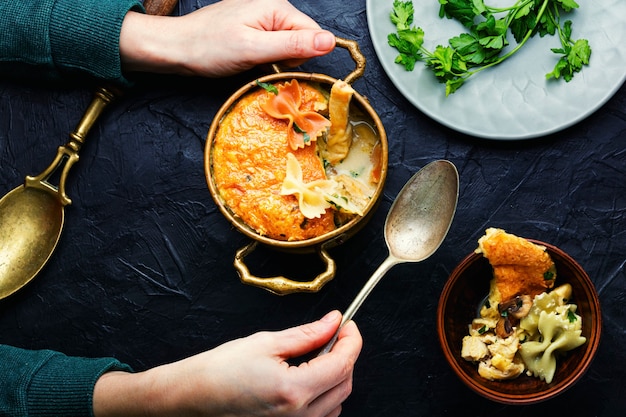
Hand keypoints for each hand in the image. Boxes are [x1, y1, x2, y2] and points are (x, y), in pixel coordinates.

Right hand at [93, 310, 361, 416]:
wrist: (193, 397)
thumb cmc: (221, 369)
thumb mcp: (265, 342)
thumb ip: (306, 334)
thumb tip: (332, 322)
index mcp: (293, 390)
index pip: (342, 363)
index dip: (351, 340)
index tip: (348, 323)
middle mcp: (299, 416)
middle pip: (345, 383)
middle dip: (346, 354)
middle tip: (334, 332)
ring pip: (337, 401)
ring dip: (337, 375)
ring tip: (318, 353)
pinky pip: (323, 414)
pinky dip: (325, 393)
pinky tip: (309, 376)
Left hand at [120, 0, 336, 76]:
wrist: (177, 48)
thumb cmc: (209, 48)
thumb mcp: (255, 49)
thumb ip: (294, 45)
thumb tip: (330, 42)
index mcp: (277, 8)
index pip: (314, 35)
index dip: (301, 56)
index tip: (279, 65)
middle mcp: (273, 9)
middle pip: (302, 42)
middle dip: (286, 60)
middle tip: (259, 62)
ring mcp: (263, 19)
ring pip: (288, 48)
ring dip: (274, 61)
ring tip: (250, 61)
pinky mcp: (254, 31)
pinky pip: (273, 49)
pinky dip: (264, 60)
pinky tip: (248, 60)